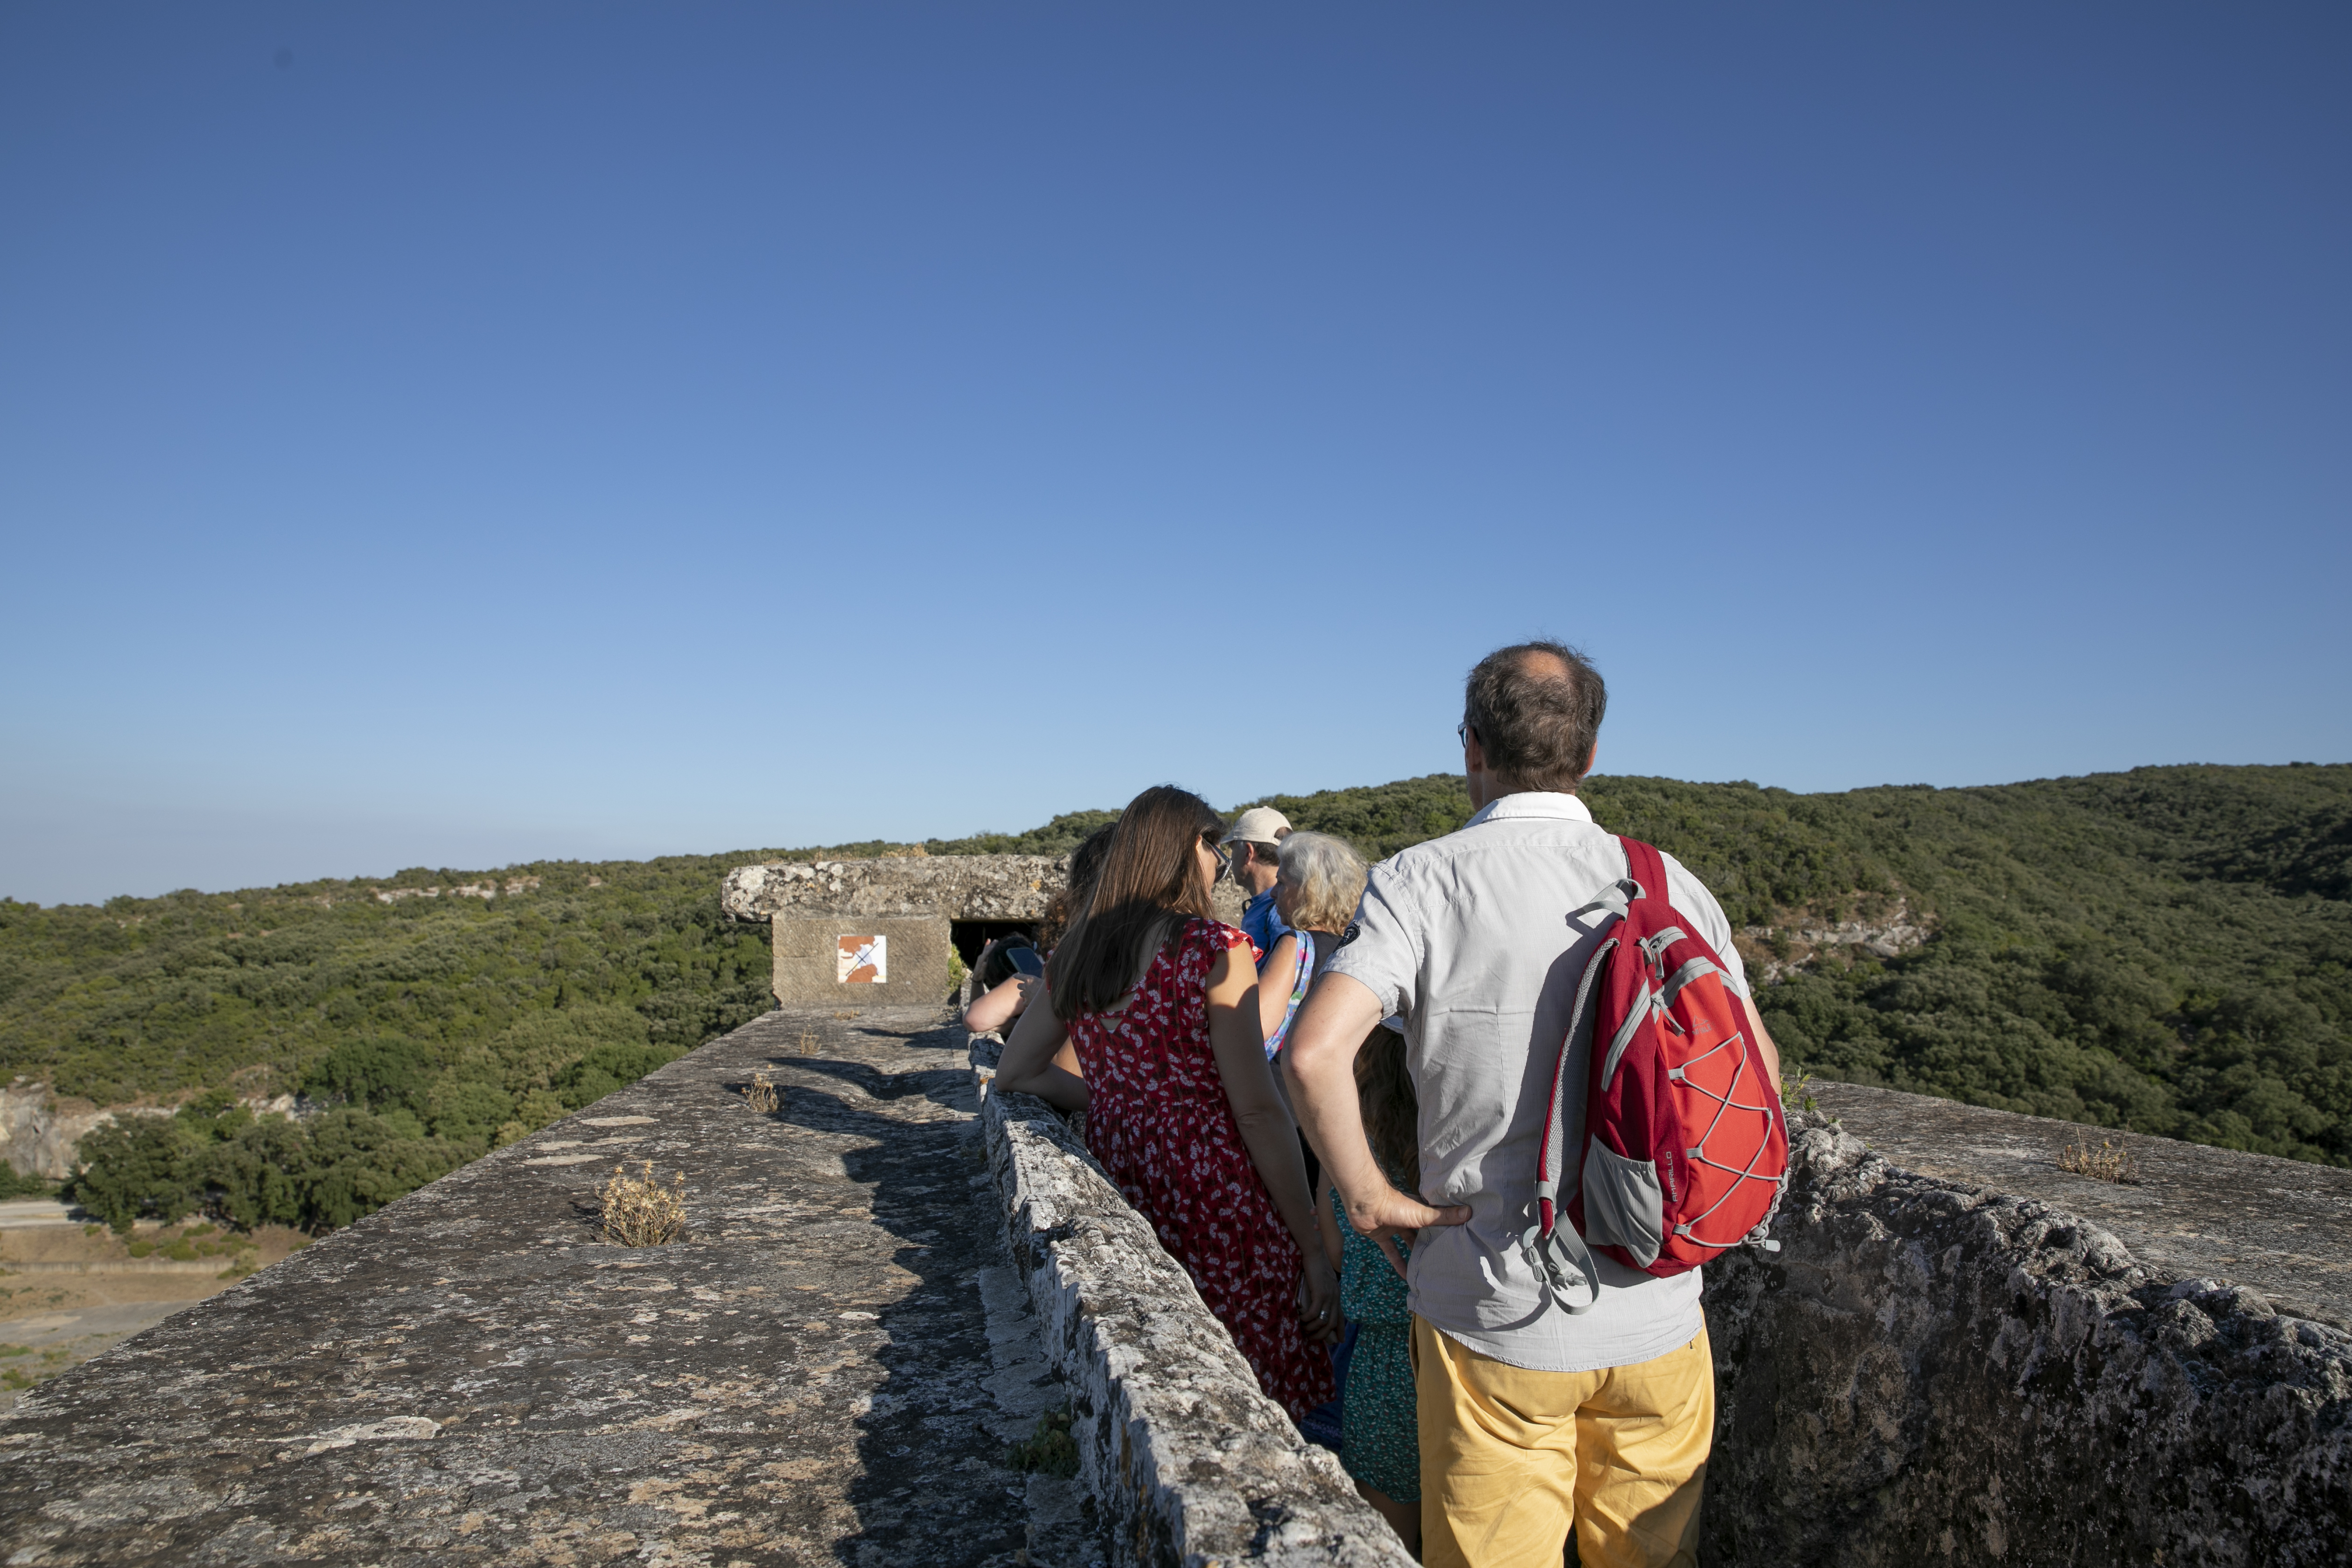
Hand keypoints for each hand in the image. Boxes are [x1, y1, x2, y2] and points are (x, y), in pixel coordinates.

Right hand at [1297, 1251, 1341, 1343]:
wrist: (1315, 1253)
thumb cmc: (1317, 1264)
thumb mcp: (1324, 1280)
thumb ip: (1324, 1290)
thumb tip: (1317, 1299)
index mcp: (1337, 1295)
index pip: (1341, 1317)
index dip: (1341, 1330)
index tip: (1339, 1341)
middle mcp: (1335, 1298)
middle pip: (1332, 1324)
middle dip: (1322, 1335)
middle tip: (1311, 1337)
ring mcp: (1329, 1296)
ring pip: (1323, 1321)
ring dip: (1312, 1328)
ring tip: (1303, 1328)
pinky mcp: (1320, 1294)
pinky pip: (1314, 1313)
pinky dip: (1306, 1319)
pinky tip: (1300, 1318)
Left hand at [1345, 1182, 1469, 1281]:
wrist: (1365, 1204)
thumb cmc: (1395, 1205)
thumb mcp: (1423, 1213)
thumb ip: (1444, 1216)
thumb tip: (1469, 1212)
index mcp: (1420, 1210)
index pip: (1437, 1219)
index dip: (1448, 1228)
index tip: (1459, 1239)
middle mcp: (1409, 1218)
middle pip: (1423, 1233)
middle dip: (1432, 1244)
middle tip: (1446, 1259)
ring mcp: (1395, 1227)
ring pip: (1408, 1243)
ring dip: (1416, 1255)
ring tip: (1429, 1270)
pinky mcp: (1382, 1236)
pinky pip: (1391, 1252)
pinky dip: (1398, 1263)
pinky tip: (1405, 1277)